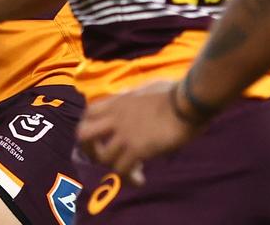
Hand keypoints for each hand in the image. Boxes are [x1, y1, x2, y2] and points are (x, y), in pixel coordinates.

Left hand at [77, 80, 200, 184]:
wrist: (187, 101)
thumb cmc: (174, 92)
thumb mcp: (145, 88)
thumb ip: (134, 95)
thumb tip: (133, 96)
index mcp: (116, 102)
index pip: (88, 113)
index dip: (91, 127)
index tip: (105, 137)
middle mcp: (114, 117)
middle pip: (82, 134)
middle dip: (90, 149)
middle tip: (106, 157)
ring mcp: (124, 133)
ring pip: (102, 157)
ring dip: (113, 167)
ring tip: (130, 171)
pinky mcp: (137, 148)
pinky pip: (122, 170)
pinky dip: (129, 179)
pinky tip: (140, 180)